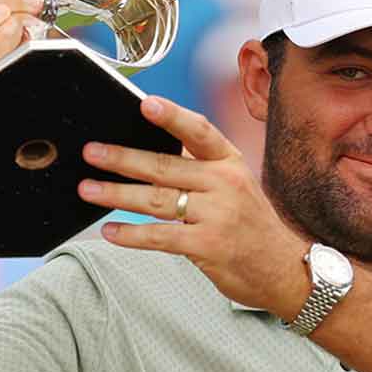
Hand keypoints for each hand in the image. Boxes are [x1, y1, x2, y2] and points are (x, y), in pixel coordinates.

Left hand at [77, 96, 308, 316]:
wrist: (283, 268)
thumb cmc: (249, 223)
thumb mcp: (234, 185)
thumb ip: (198, 168)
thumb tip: (144, 151)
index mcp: (229, 162)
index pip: (199, 131)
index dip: (172, 116)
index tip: (146, 103)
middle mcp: (225, 184)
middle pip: (165, 166)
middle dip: (123, 158)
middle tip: (91, 152)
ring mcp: (217, 216)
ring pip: (157, 200)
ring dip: (117, 194)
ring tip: (88, 189)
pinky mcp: (208, 246)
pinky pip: (161, 237)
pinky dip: (131, 234)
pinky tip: (109, 232)